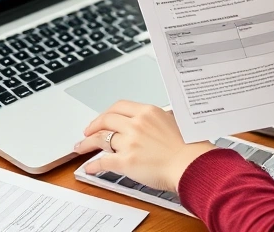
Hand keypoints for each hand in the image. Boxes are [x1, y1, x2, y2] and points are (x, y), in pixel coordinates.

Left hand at [75, 101, 214, 192]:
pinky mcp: (127, 161)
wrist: (193, 166)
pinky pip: (104, 161)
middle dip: (93, 126)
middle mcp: (137, 124)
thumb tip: (151, 125)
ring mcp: (130, 142)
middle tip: (88, 131)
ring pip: (101, 139)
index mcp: (148, 112)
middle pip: (106, 120)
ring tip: (81, 147)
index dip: (106, 113)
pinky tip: (90, 167)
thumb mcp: (174, 123)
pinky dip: (94, 165)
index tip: (102, 119)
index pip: (119, 106)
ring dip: (87, 143)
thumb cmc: (190, 148)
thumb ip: (157, 121)